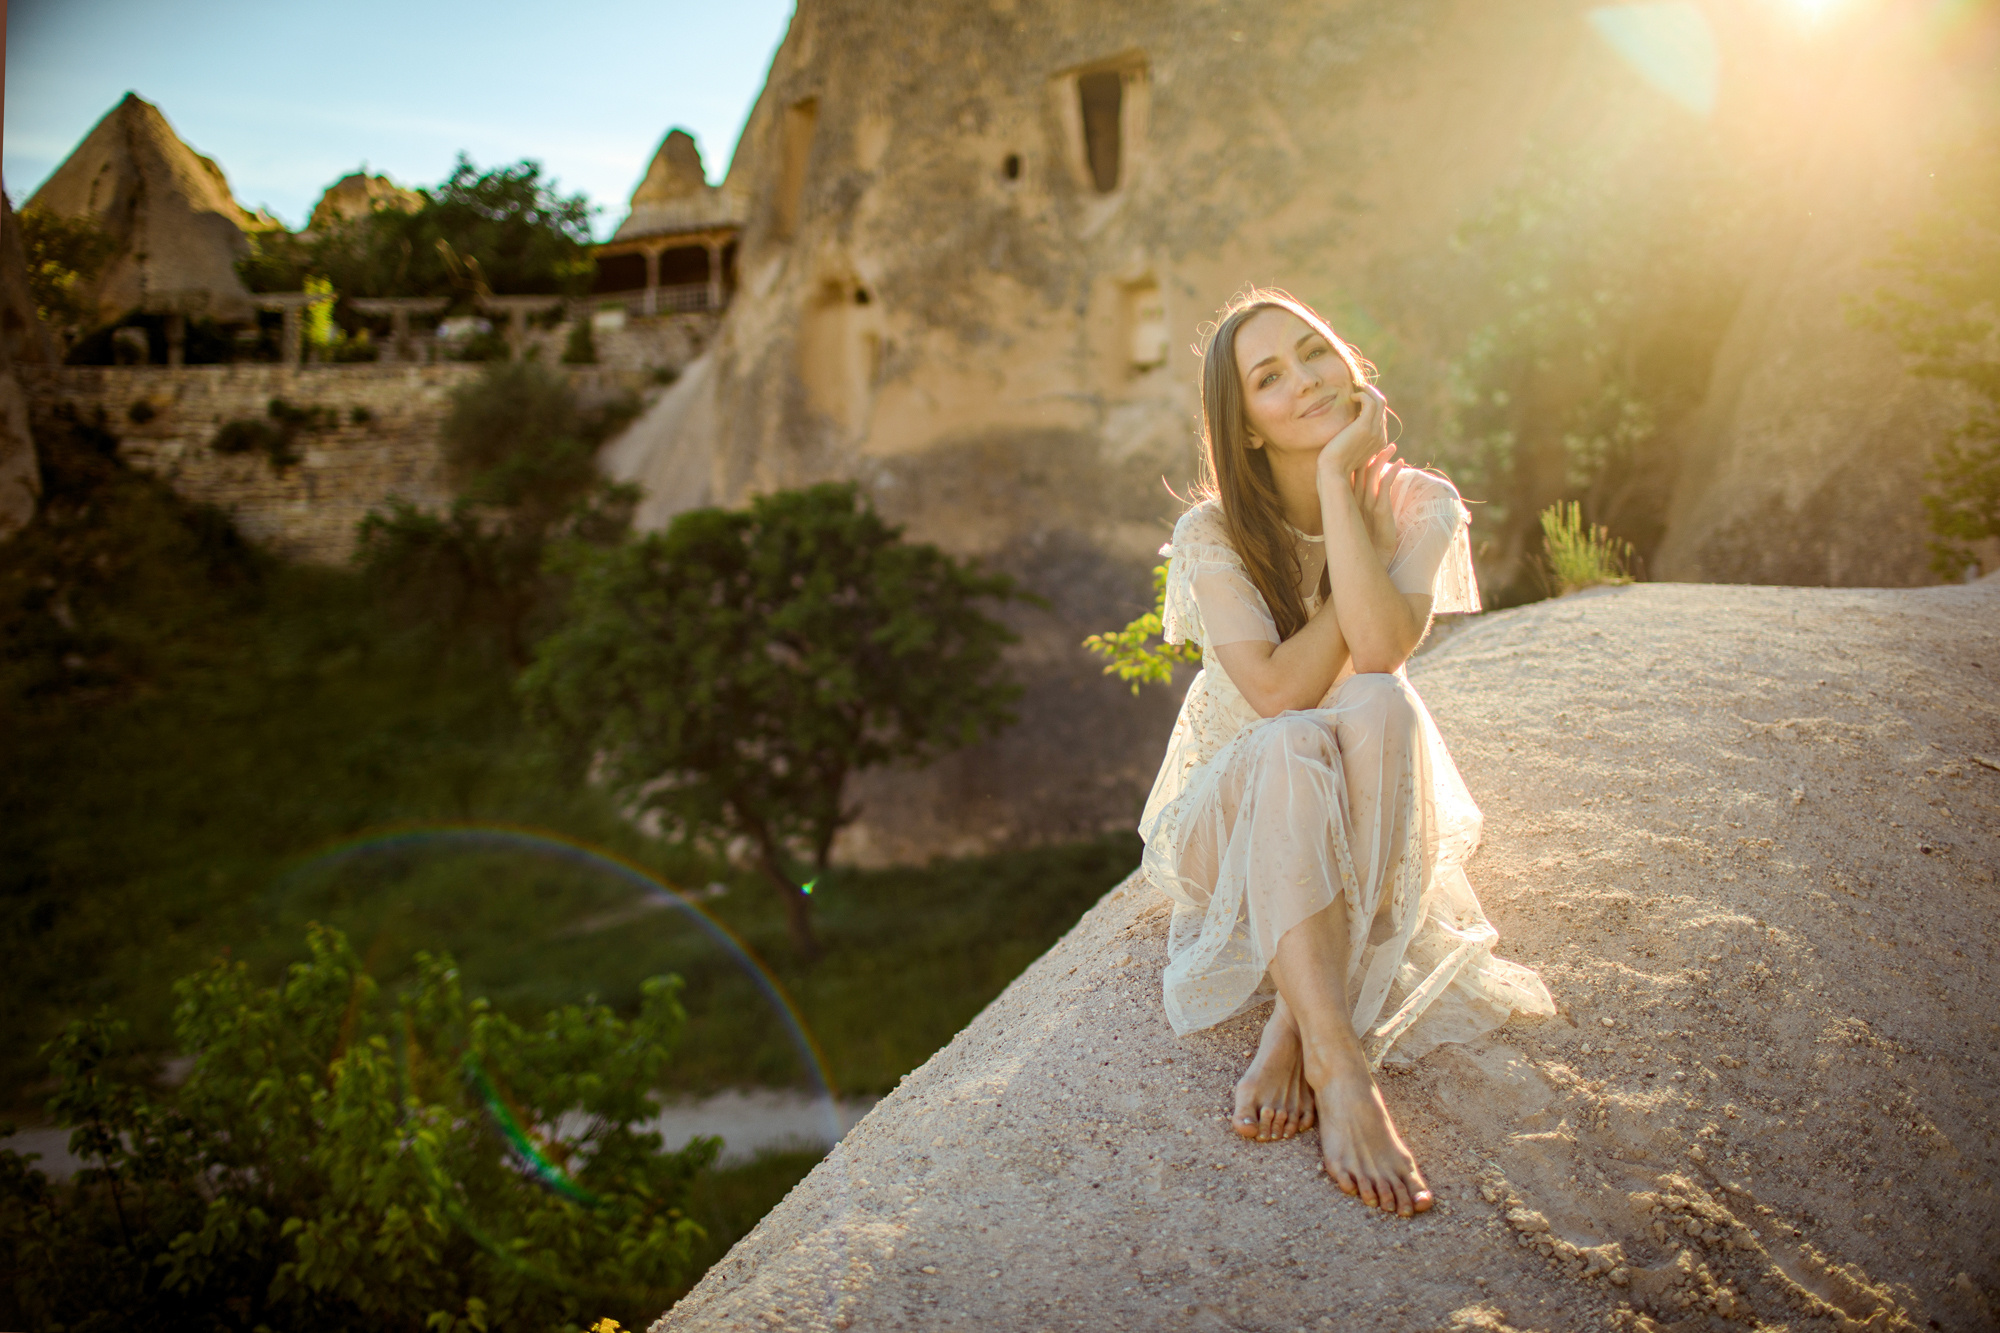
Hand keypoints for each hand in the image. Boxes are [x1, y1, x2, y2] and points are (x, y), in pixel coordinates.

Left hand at [1317, 381, 1389, 482]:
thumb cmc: (1335, 464)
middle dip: (1371, 394)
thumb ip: (1353, 438)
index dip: (1371, 404)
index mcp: (1379, 442)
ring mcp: (1375, 431)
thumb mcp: (1347, 448)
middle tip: (1358, 388)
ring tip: (1356, 388)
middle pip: (1382, 406)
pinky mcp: (1365, 426)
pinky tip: (1352, 397)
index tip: (1358, 398)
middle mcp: (1380, 436)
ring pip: (1380, 401)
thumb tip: (1348, 428)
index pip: (1381, 416)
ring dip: (1368, 391)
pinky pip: (1371, 402)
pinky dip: (1363, 395)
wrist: (1333, 472)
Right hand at [1350, 445, 1403, 559]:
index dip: (1356, 458)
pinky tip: (1400, 463)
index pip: (1349, 475)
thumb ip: (1363, 506)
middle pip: (1358, 470)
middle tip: (1376, 438)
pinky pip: (1385, 486)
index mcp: (1348, 502)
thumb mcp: (1363, 522)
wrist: (1372, 562)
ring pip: (1372, 475)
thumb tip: (1368, 495)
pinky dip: (1393, 473)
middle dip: (1367, 452)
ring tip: (1391, 447)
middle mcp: (1355, 501)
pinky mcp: (1379, 510)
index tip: (1364, 446)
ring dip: (1382, 459)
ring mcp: (1366, 505)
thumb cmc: (1368, 543)